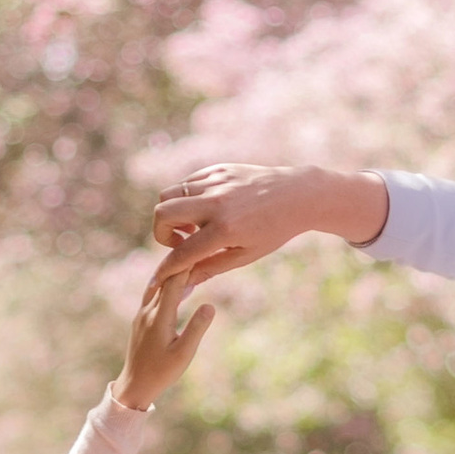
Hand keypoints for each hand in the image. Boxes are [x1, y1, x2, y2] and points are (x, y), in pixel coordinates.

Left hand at [111, 264, 216, 413]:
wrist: (134, 385)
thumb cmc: (162, 372)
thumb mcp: (184, 353)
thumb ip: (197, 328)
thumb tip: (210, 305)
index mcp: (159, 317)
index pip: (174, 284)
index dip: (187, 266)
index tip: (201, 251)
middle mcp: (147, 312)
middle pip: (164, 281)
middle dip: (180, 266)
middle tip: (197, 249)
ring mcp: (141, 316)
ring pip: (156, 287)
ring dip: (171, 274)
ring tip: (187, 262)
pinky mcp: (140, 321)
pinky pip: (152, 296)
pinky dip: (165, 286)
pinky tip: (175, 287)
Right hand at [149, 159, 387, 287]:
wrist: (297, 195)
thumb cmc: (273, 231)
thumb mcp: (245, 255)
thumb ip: (210, 267)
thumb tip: (182, 284)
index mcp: (225, 229)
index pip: (181, 252)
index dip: (165, 269)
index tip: (157, 279)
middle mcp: (216, 203)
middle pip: (162, 213)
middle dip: (161, 233)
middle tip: (182, 241)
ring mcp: (215, 182)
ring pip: (169, 194)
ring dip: (173, 214)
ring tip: (194, 225)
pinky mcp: (217, 169)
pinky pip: (185, 183)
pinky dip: (186, 198)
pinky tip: (205, 209)